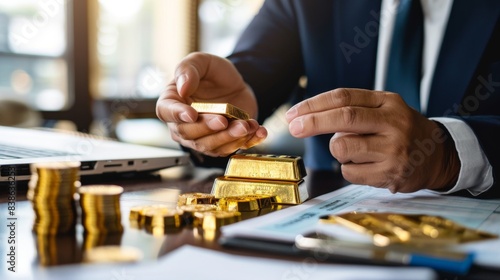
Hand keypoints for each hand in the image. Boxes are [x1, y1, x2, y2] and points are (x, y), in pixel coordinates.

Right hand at [156, 52, 266, 156]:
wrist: (234, 85)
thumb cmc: (212, 74)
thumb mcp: (200, 61)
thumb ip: (188, 69)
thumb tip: (182, 87)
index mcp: (172, 102)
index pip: (167, 112)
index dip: (178, 115)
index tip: (191, 114)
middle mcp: (184, 124)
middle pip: (189, 134)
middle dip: (208, 128)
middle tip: (223, 120)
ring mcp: (203, 137)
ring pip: (211, 146)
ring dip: (229, 138)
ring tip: (245, 125)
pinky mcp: (223, 143)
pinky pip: (233, 148)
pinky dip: (247, 141)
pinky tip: (258, 131)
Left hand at [285, 88, 459, 192]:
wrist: (437, 156)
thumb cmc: (400, 130)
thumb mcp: (385, 109)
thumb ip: (353, 109)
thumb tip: (307, 117)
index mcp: (388, 102)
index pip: (344, 97)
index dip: (314, 105)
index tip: (293, 114)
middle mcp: (394, 123)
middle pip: (344, 118)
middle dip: (313, 122)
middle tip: (292, 127)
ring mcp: (394, 150)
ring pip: (343, 148)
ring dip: (337, 150)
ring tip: (355, 150)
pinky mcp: (391, 174)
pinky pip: (349, 172)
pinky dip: (348, 169)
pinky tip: (367, 166)